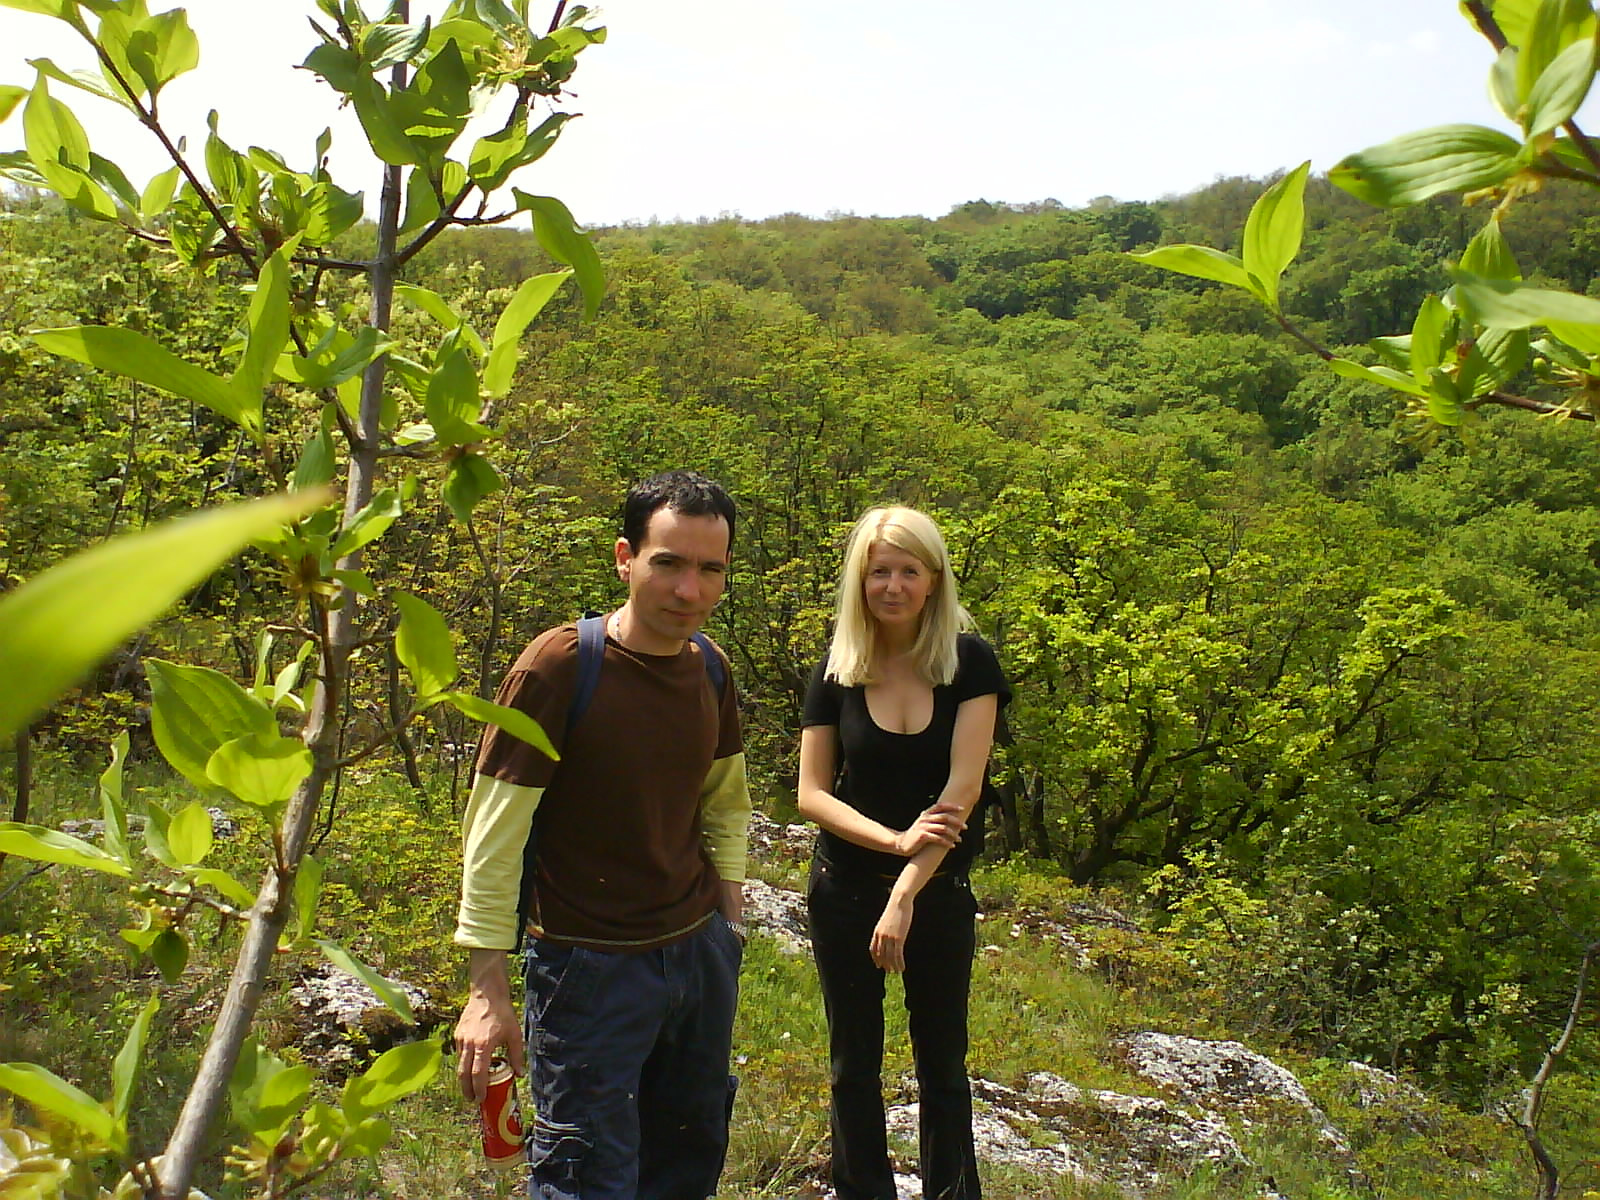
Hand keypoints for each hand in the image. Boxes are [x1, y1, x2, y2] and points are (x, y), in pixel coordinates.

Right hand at [454, 951, 525, 1102]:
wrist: (487, 993)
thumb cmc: (503, 1013)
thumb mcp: (514, 1034)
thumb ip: (516, 1055)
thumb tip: (519, 1074)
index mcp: (483, 1045)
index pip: (478, 1073)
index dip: (479, 1088)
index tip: (481, 1099)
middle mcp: (469, 1044)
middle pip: (464, 1074)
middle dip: (467, 1090)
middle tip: (472, 1100)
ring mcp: (461, 1039)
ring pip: (459, 1065)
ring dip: (464, 1079)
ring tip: (471, 1089)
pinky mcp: (457, 1035)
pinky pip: (459, 1055)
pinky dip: (464, 1065)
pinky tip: (470, 1069)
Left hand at [871, 895, 913, 972]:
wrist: (899, 902)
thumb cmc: (895, 909)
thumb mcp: (886, 921)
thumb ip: (885, 930)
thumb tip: (888, 938)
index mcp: (876, 932)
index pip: (873, 949)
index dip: (876, 958)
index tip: (878, 965)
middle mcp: (881, 937)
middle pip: (881, 955)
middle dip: (885, 964)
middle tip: (889, 971)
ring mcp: (889, 938)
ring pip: (890, 957)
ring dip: (893, 966)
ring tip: (896, 972)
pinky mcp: (898, 939)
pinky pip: (898, 955)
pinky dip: (899, 963)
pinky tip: (902, 967)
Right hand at [893, 801, 965, 856]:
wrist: (901, 843)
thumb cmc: (914, 835)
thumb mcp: (922, 824)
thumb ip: (931, 819)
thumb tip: (944, 817)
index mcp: (925, 814)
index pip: (940, 806)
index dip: (951, 806)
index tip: (962, 808)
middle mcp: (925, 819)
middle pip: (944, 817)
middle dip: (957, 821)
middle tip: (965, 827)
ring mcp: (923, 827)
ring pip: (943, 828)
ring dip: (953, 834)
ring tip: (959, 839)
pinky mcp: (923, 836)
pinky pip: (938, 839)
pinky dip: (947, 842)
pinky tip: (952, 846)